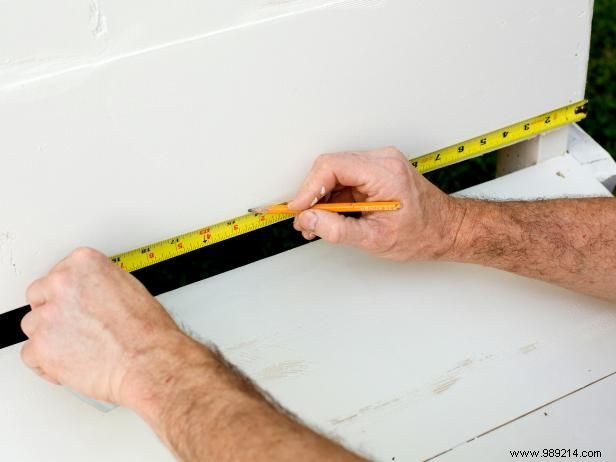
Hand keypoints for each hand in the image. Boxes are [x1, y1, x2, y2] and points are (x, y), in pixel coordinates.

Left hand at [20, 247, 200, 413]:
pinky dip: (46, 363)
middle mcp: (62, 284)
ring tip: (77, 346)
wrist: (148, 360)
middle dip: (55, 311)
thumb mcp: (129, 288)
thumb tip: (90, 293)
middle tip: (76, 325)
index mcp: (84, 263)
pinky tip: (68, 362)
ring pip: (33, 325)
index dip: (69, 293)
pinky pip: (30, 354)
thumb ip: (100, 284)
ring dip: (50, 336)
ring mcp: (49, 316)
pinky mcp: (41, 347)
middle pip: (40, 296)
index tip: (76, 303)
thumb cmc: (147, 330)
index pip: (59, 273)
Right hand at [289, 147, 464, 261]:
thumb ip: (337, 229)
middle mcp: (382, 161)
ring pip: (335, 173)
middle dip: (312, 195)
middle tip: (305, 220)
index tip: (297, 209)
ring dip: (322, 198)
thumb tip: (308, 219)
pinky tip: (332, 216)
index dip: (308, 188)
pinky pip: (345, 178)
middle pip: (330, 167)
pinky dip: (334, 197)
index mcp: (384, 172)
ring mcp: (380, 163)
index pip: (332, 167)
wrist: (447, 230)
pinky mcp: (377, 171)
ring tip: (318, 223)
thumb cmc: (423, 233)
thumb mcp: (375, 238)